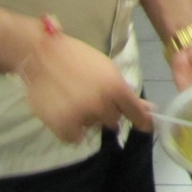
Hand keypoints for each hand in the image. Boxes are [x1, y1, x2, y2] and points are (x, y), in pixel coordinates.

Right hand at [21, 30, 151, 142]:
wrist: (42, 55)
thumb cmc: (78, 58)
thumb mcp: (107, 69)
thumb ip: (126, 92)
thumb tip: (149, 109)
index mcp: (116, 87)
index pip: (135, 112)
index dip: (142, 121)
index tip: (147, 126)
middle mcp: (101, 104)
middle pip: (113, 120)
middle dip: (107, 112)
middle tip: (93, 98)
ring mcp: (81, 115)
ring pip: (93, 126)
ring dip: (87, 117)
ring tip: (74, 99)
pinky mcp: (62, 125)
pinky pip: (74, 137)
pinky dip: (71, 129)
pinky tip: (65, 112)